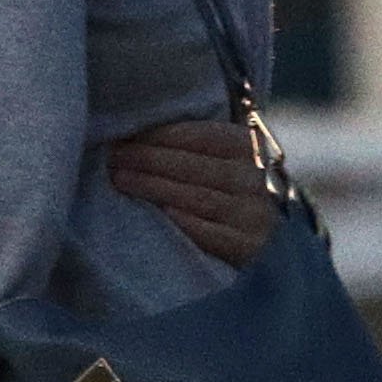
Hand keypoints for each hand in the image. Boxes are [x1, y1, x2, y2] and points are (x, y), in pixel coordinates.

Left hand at [103, 120, 282, 266]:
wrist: (267, 243)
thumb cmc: (231, 194)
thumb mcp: (224, 162)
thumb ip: (194, 148)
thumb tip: (138, 134)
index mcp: (249, 148)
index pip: (201, 136)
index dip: (159, 135)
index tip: (124, 136)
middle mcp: (254, 178)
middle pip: (193, 166)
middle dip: (148, 159)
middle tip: (114, 158)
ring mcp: (253, 214)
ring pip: (197, 197)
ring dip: (154, 187)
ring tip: (121, 180)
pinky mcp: (248, 247)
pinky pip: (211, 233)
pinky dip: (183, 222)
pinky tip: (159, 214)